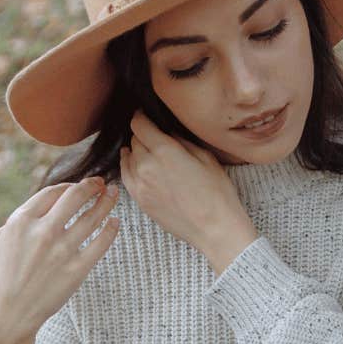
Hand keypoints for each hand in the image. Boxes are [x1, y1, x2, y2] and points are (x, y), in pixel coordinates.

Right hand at [0, 178, 119, 343]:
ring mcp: (62, 251)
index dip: (68, 186)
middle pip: (76, 197)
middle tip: (102, 183)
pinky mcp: (77, 270)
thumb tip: (26, 214)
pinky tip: (115, 222)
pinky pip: (101, 243)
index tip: (77, 186)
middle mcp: (43, 232)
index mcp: (20, 222)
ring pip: (92, 217)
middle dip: (92, 185)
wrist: (7, 317)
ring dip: (107, 201)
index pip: (52, 192)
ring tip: (114, 195)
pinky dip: (111, 229)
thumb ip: (8, 224)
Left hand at [119, 113, 257, 272]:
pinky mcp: (140, 200)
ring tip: (144, 149)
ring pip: (128, 157)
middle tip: (152, 134)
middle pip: (134, 140)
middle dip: (142, 135)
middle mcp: (147, 165)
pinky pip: (126, 176)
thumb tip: (167, 133)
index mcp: (165, 150)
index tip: (144, 115)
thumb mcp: (205, 157)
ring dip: (135, 151)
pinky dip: (128, 166)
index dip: (141, 116)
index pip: (140, 124)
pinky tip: (134, 163)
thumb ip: (182, 141)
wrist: (215, 229)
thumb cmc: (217, 194)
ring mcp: (140, 184)